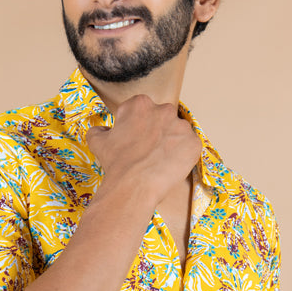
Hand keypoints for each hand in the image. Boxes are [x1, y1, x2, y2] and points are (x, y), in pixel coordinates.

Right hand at [86, 93, 200, 208]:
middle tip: (149, 152)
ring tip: (159, 162)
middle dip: (158, 133)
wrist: (134, 186)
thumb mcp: (98, 143)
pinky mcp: (194, 143)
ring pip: (178, 133)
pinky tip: (170, 167)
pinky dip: (183, 157)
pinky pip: (190, 148)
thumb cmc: (117, 164)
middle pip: (163, 119)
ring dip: (171, 144)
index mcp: (140, 104)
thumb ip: (99, 130)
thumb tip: (100, 130)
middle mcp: (163, 110)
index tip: (136, 140)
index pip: (143, 111)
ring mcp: (181, 126)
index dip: (139, 127)